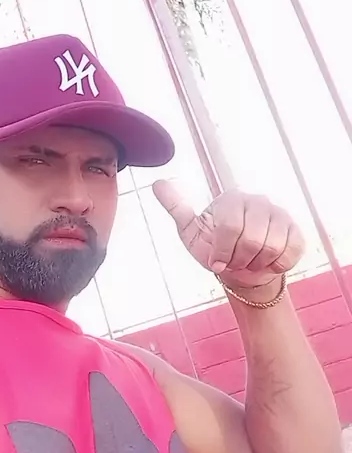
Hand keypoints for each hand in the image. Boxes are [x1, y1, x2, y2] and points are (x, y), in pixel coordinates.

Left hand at [153, 182, 304, 290]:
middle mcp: (258, 201)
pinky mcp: (296, 231)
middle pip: (252, 239)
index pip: (230, 226)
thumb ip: (177, 208)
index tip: (216, 262)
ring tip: (248, 262)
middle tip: (233, 262)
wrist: (241, 269)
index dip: (222, 251)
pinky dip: (276, 266)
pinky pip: (290, 252)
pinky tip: (266, 263)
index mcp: (231, 199)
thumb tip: (157, 183)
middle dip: (239, 260)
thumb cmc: (214, 249)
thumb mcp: (191, 232)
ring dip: (256, 264)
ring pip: (271, 248)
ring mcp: (279, 215)